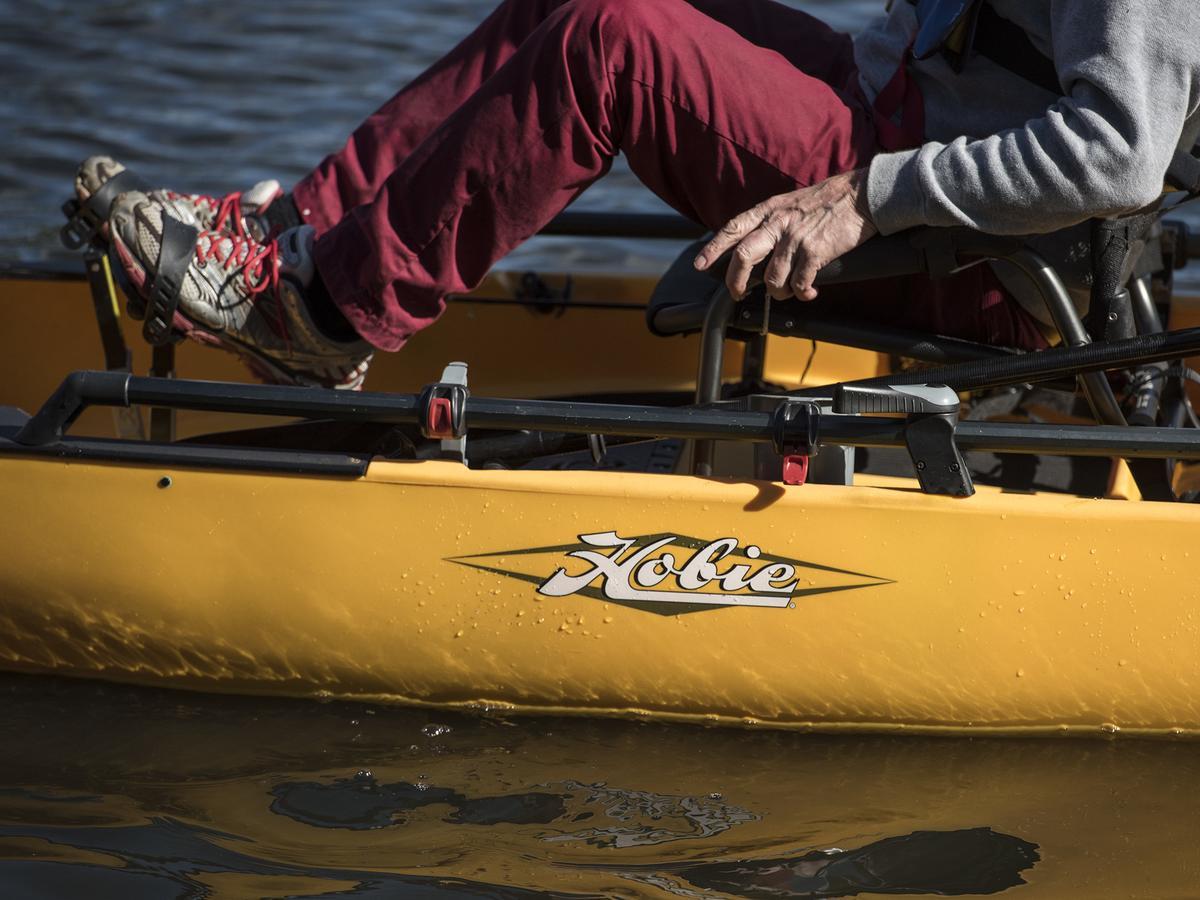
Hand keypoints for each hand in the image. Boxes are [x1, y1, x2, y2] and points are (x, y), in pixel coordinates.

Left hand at [693, 169, 876, 300]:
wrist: (863, 194)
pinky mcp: (815, 252)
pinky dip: (802, 294)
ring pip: (772, 279)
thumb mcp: (792, 202)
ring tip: (788, 291)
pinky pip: (799, 284)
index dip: (714, 248)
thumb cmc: (829, 200)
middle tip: (738, 293)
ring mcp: (796, 238)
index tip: (700, 264)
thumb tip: (757, 244)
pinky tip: (809, 292)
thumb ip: (773, 220)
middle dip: (736, 281)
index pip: (733, 228)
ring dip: (778, 292)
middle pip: (744, 256)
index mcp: (770, 210)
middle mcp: (778, 223)